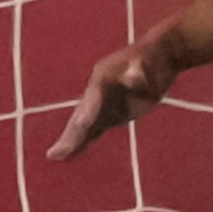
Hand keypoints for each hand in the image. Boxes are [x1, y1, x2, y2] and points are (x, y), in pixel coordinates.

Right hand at [47, 29, 182, 160]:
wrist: (158, 56)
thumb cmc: (154, 58)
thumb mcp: (149, 61)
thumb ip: (140, 70)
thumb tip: (135, 75)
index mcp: (104, 75)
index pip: (94, 94)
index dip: (89, 109)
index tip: (83, 124)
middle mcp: (97, 90)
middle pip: (82, 113)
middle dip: (71, 132)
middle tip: (56, 150)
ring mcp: (102, 103)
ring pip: (83, 124)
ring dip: (70, 139)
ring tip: (54, 155)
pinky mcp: (110, 114)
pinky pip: (93, 129)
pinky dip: (82, 141)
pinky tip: (70, 154)